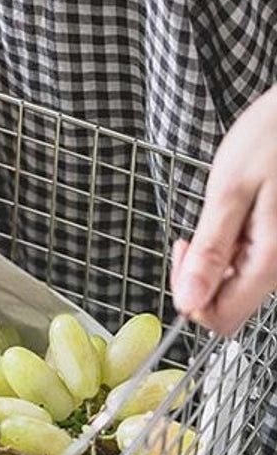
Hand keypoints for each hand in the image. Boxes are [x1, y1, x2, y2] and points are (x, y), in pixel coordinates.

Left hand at [170, 83, 276, 335]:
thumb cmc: (275, 136)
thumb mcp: (230, 190)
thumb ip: (210, 252)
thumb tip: (188, 303)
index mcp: (271, 261)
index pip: (219, 318)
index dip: (189, 295)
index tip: (186, 253)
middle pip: (228, 304)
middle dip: (200, 275)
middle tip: (197, 234)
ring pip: (237, 284)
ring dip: (217, 258)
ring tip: (225, 214)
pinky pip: (251, 264)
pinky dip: (233, 246)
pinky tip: (236, 215)